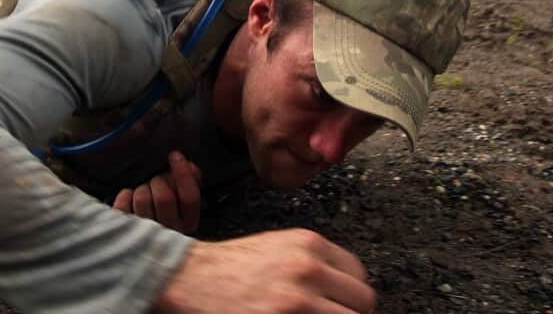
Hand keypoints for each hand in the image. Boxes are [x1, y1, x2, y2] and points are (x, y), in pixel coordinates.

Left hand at [114, 151, 201, 233]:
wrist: (142, 237)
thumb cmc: (166, 212)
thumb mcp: (183, 200)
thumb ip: (191, 182)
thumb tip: (190, 166)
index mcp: (187, 223)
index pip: (190, 198)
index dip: (183, 174)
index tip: (175, 155)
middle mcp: (168, 232)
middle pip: (164, 197)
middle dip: (159, 181)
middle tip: (156, 182)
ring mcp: (145, 234)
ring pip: (143, 198)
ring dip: (142, 190)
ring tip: (144, 195)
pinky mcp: (125, 230)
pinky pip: (124, 203)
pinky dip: (126, 196)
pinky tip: (131, 200)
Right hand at [154, 229, 374, 313]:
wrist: (190, 278)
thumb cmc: (231, 267)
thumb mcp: (279, 249)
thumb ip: (313, 264)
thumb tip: (344, 292)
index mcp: (310, 245)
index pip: (359, 276)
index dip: (350, 297)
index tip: (339, 306)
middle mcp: (309, 270)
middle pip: (362, 302)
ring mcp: (298, 301)